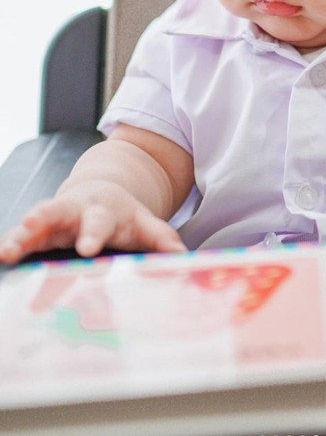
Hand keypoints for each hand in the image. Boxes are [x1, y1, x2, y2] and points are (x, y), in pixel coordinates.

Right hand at [0, 181, 186, 263]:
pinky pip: (21, 235)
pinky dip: (10, 244)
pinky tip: (1, 255)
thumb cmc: (123, 215)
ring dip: (21, 234)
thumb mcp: (144, 223)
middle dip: (45, 222)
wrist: (101, 193)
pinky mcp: (38, 229)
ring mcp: (54, 219)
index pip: (99, 222)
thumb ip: (161, 239)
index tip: (87, 249)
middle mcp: (75, 211)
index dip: (93, 234)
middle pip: (58, 213)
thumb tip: (182, 257)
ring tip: (8, 249)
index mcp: (103, 210)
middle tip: (31, 231)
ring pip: (34, 223)